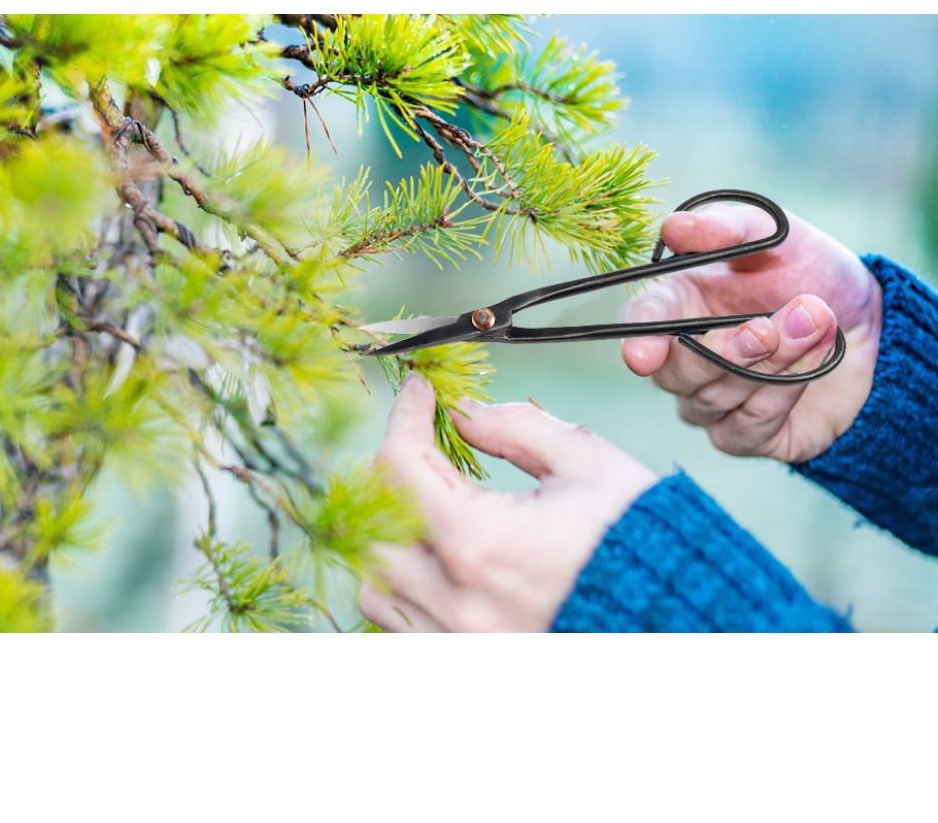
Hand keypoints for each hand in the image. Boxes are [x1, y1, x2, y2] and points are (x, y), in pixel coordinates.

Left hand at [360, 373, 656, 631]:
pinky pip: (401, 626)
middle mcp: (457, 602)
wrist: (684, 621)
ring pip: (377, 584)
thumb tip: (462, 412)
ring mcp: (457, 642)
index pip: (400, 465)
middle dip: (391, 471)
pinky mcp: (468, 663)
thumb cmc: (643, 542)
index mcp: (481, 545)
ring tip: (430, 503)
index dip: (404, 414)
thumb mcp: (587, 463)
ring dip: (390, 534)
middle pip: (370, 526)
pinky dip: (405, 585)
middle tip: (425, 443)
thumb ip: (515, 428)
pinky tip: (440, 558)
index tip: (420, 391)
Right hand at [621, 201, 882, 461]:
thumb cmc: (806, 269)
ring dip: (773, 361)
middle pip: (677, 374)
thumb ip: (726, 227)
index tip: (643, 356)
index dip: (639, 341)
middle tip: (769, 326)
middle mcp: (681, 359)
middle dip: (729, 350)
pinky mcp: (743, 435)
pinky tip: (818, 358)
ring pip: (718, 398)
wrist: (865, 319)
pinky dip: (786, 391)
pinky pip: (748, 427)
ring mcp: (708, 402)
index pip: (641, 326)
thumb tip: (674, 226)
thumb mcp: (775, 233)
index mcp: (674, 305)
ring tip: (817, 322)